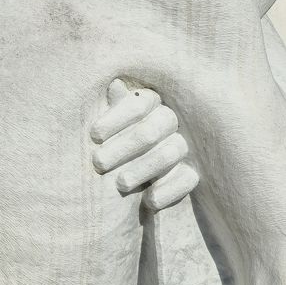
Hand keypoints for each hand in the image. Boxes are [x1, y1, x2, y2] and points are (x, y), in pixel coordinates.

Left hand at [90, 77, 197, 212]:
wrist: (125, 186)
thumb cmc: (112, 147)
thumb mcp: (109, 130)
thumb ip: (114, 109)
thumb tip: (115, 83)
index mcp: (151, 103)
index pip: (139, 103)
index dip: (116, 118)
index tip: (94, 136)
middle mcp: (171, 122)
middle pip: (151, 130)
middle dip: (123, 146)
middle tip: (98, 163)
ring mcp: (183, 148)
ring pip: (169, 154)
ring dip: (143, 169)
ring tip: (120, 184)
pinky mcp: (191, 175)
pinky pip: (187, 179)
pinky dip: (168, 190)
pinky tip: (149, 201)